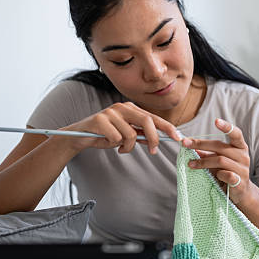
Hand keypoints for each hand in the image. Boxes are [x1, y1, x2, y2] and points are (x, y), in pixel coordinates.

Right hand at [61, 102, 181, 153]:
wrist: (80, 136)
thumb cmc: (104, 135)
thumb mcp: (125, 134)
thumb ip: (140, 134)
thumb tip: (157, 139)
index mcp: (130, 109)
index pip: (153, 117)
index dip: (167, 127)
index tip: (178, 137)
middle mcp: (122, 107)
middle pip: (146, 122)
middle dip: (153, 138)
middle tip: (153, 151)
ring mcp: (111, 112)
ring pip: (131, 134)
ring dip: (127, 146)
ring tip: (118, 146)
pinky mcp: (100, 120)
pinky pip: (116, 138)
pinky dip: (114, 145)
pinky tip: (107, 142)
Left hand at [181, 118, 251, 204]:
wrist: (241, 192)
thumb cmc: (228, 172)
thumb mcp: (218, 161)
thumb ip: (208, 153)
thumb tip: (191, 146)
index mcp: (240, 147)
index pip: (236, 134)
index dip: (227, 127)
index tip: (216, 121)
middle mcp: (243, 156)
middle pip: (220, 146)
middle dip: (201, 144)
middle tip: (185, 143)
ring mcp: (243, 169)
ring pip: (220, 160)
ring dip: (203, 162)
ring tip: (190, 164)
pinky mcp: (240, 181)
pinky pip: (226, 175)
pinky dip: (217, 175)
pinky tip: (213, 177)